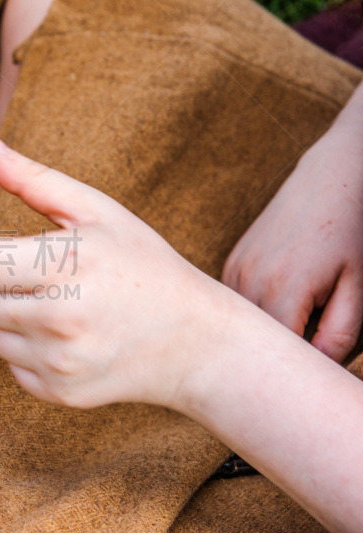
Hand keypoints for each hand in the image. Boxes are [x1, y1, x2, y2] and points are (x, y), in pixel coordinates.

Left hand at [0, 137, 236, 408]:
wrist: (196, 343)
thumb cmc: (145, 265)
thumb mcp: (98, 211)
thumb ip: (35, 180)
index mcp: (63, 268)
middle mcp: (56, 322)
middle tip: (12, 267)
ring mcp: (57, 363)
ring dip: (1, 313)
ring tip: (50, 300)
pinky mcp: (58, 392)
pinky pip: (11, 363)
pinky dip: (23, 345)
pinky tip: (62, 333)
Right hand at [222, 128, 362, 362]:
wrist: (328, 180)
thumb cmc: (351, 233)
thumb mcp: (359, 285)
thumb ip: (341, 334)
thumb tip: (318, 368)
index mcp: (283, 289)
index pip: (280, 355)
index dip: (297, 370)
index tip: (311, 377)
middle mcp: (248, 279)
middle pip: (255, 341)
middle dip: (279, 354)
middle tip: (305, 351)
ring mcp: (233, 270)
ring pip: (243, 325)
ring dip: (265, 332)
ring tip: (295, 324)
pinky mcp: (230, 264)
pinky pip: (237, 305)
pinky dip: (255, 313)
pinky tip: (280, 301)